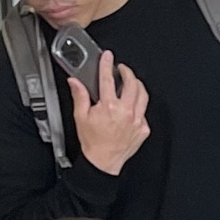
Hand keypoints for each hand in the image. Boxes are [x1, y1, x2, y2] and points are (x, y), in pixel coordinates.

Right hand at [70, 52, 152, 173]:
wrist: (103, 162)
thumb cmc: (93, 142)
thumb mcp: (81, 117)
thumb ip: (80, 96)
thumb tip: (75, 81)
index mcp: (109, 107)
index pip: (108, 79)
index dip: (107, 64)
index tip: (108, 57)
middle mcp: (126, 112)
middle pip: (132, 83)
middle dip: (127, 72)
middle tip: (122, 69)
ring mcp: (137, 121)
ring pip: (143, 96)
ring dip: (138, 86)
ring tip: (131, 82)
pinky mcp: (143, 129)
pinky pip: (144, 112)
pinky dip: (139, 105)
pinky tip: (132, 105)